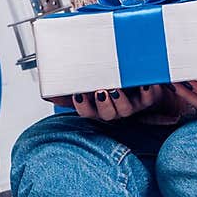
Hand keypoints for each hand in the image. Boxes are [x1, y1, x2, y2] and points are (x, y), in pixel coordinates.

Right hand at [47, 84, 179, 121]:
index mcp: (99, 107)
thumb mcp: (90, 85)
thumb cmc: (113, 83)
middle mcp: (114, 109)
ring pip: (125, 109)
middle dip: (102, 104)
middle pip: (107, 113)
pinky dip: (147, 91)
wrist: (143, 84)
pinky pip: (148, 98)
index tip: (79, 95)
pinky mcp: (148, 98)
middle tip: (100, 91)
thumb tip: (48, 92)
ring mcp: (132, 105)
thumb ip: (69, 88)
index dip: (82, 106)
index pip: (87, 112)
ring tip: (117, 87)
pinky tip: (145, 83)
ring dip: (120, 100)